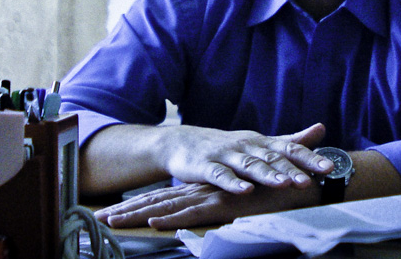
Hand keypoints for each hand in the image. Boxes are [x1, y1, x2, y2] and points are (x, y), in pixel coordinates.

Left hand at [95, 180, 319, 229]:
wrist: (300, 179)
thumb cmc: (272, 190)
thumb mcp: (242, 198)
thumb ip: (227, 201)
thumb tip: (211, 210)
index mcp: (203, 189)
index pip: (163, 197)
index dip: (136, 204)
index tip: (112, 212)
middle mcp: (202, 191)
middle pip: (156, 201)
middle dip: (127, 211)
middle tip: (100, 219)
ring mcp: (211, 197)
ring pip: (167, 206)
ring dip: (137, 214)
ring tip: (112, 221)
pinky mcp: (223, 205)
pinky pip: (193, 213)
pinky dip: (172, 218)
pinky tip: (153, 222)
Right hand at [157, 122, 332, 194]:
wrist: (182, 142)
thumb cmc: (227, 146)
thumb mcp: (260, 142)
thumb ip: (290, 140)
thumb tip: (321, 128)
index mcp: (262, 143)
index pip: (289, 149)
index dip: (309, 157)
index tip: (331, 167)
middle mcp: (247, 146)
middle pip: (272, 158)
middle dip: (293, 169)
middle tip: (312, 179)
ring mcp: (226, 155)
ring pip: (250, 166)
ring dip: (268, 175)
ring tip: (285, 184)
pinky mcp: (206, 167)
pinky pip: (221, 175)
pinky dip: (233, 183)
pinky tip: (245, 191)